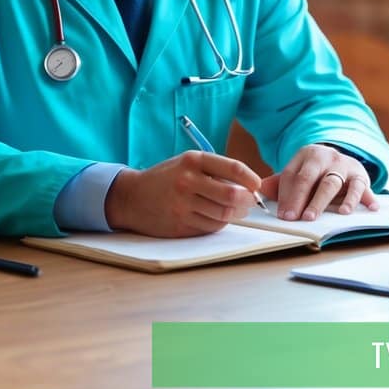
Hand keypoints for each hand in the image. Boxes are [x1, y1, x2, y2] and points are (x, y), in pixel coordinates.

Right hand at [104, 151, 262, 236]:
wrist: (132, 197)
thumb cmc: (166, 178)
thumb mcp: (188, 163)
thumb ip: (215, 170)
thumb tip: (248, 184)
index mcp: (193, 161)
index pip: (233, 168)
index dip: (251, 178)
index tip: (257, 185)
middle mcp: (188, 182)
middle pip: (232, 195)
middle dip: (247, 200)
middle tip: (250, 201)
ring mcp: (183, 205)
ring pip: (224, 214)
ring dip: (236, 214)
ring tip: (237, 210)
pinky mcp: (180, 225)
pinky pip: (211, 227)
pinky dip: (219, 223)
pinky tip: (216, 217)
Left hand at [258, 144, 376, 220]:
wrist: (339, 159)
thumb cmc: (314, 172)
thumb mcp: (298, 172)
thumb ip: (280, 184)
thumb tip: (261, 191)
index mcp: (305, 155)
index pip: (292, 175)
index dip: (287, 196)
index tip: (284, 216)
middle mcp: (325, 158)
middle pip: (312, 178)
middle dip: (307, 199)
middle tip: (303, 218)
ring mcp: (343, 166)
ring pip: (334, 182)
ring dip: (333, 199)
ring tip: (336, 213)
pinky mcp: (360, 175)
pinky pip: (363, 187)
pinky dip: (367, 198)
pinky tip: (370, 208)